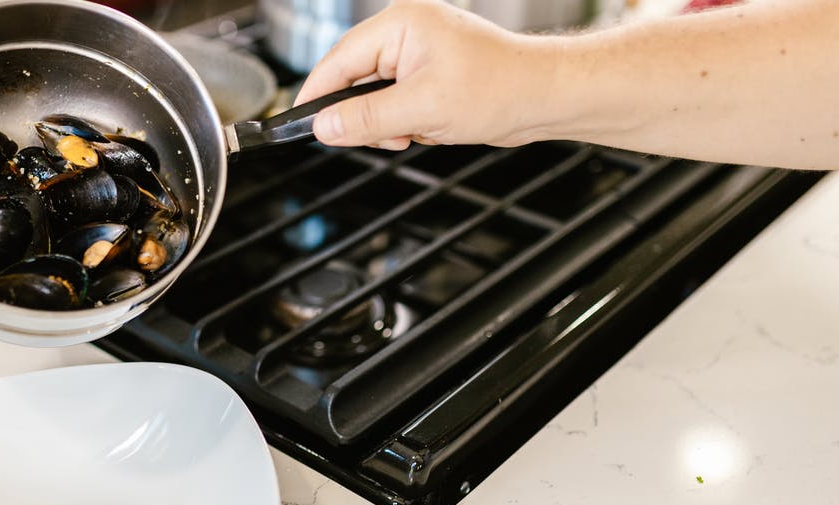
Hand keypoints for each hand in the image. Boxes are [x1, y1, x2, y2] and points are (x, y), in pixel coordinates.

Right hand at [295, 0, 557, 150]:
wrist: (547, 97)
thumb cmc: (500, 89)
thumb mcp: (422, 110)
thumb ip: (366, 119)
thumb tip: (324, 126)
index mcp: (401, 24)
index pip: (339, 60)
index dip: (318, 94)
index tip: (301, 122)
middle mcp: (408, 32)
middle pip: (355, 79)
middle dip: (368, 116)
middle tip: (388, 136)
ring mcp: (420, 53)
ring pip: (377, 97)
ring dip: (391, 123)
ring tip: (420, 131)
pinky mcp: (432, 73)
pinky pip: (399, 102)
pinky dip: (408, 123)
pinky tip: (432, 128)